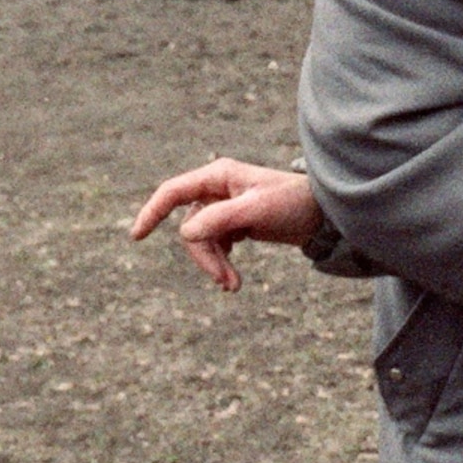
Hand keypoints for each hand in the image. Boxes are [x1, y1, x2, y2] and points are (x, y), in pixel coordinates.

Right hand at [131, 158, 321, 291]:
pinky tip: (233, 279)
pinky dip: (222, 263)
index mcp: (218, 176)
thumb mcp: (257, 211)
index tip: (137, 236)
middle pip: (190, 227)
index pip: (173, 192)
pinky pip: (216, 245)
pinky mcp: (234, 223)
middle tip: (225, 282)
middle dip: (204, 257)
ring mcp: (224, 207)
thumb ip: (220, 219)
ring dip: (215, 265)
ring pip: (203, 241)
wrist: (325, 215)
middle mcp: (217, 189)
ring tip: (233, 286)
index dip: (152, 212)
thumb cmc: (294, 203)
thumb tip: (185, 233)